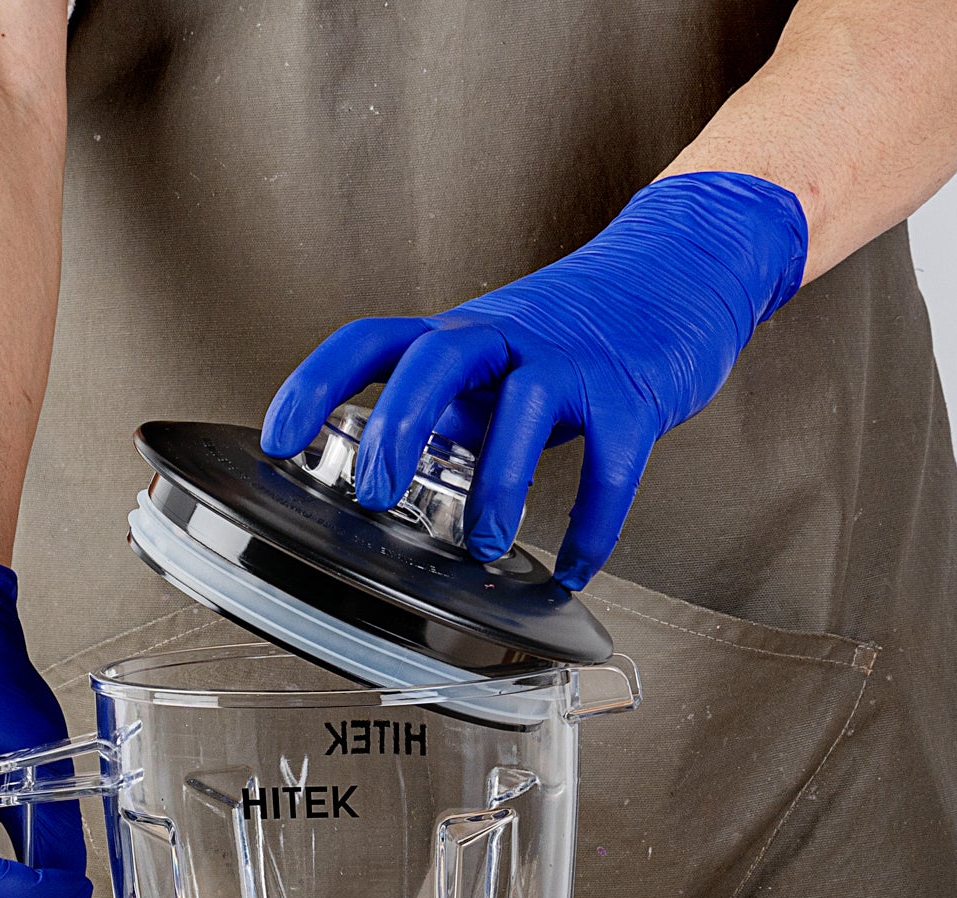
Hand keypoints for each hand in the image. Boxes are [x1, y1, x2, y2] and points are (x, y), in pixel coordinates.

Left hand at [261, 172, 808, 588]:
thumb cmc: (577, 328)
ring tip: (486, 550)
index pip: (372, 341)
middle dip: (398, 428)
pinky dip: (591, 528)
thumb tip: (395, 470)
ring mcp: (572, 363)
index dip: (317, 384)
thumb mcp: (495, 360)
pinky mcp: (631, 395)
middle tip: (377, 497)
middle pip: (436, 362)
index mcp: (462, 333)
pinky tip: (573, 570)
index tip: (277, 437)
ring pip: (525, 412)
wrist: (680, 269)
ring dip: (500, 488)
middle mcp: (509, 337)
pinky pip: (611, 467)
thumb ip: (450, 409)